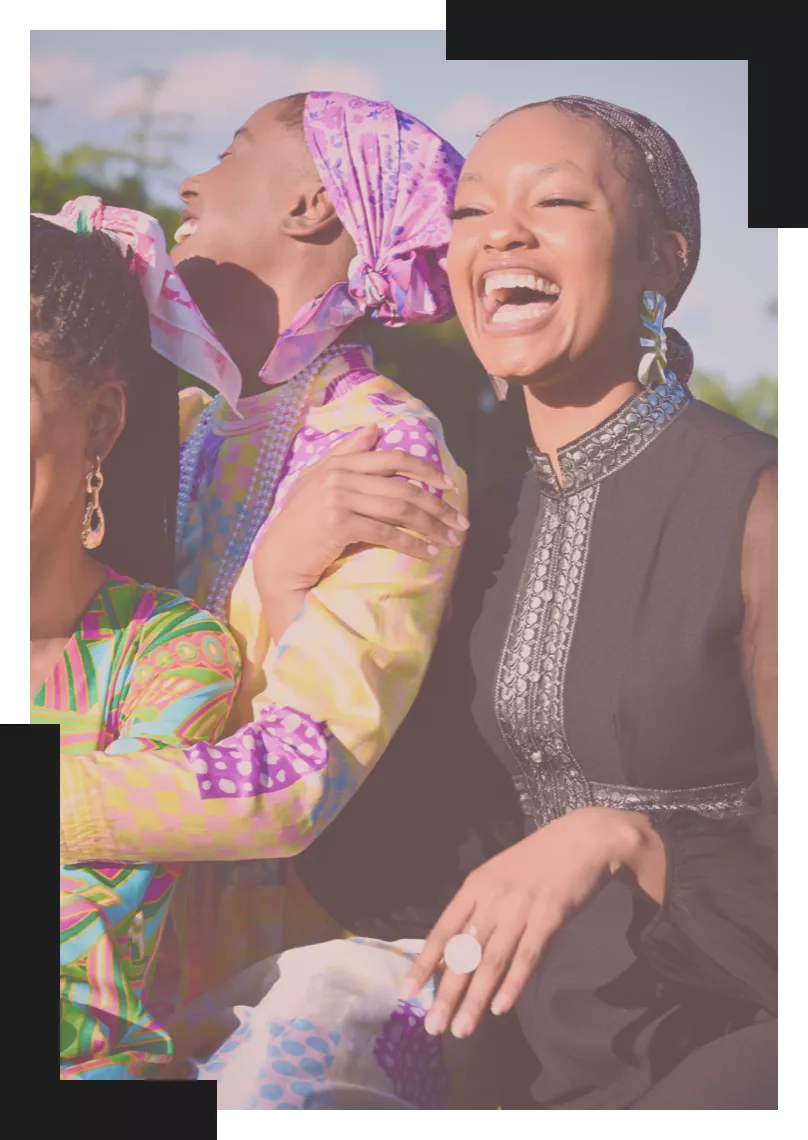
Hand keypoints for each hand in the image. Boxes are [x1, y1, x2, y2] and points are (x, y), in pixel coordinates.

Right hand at [253, 424, 468, 640]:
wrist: (278, 557)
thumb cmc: (300, 523)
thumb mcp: (319, 481)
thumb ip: (347, 453)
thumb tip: (375, 428)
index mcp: (338, 463)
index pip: (392, 459)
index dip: (426, 469)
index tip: (449, 485)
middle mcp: (339, 476)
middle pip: (402, 487)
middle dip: (437, 506)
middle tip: (460, 522)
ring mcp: (338, 499)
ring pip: (399, 509)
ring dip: (431, 526)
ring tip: (450, 540)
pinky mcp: (338, 524)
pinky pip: (386, 533)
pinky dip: (411, 545)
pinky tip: (428, 553)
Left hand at [400, 807, 663, 1039]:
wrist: (583, 839)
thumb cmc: (537, 862)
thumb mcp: (499, 878)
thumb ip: (479, 910)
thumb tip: (456, 949)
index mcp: (475, 887)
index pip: (442, 931)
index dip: (424, 964)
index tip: (407, 993)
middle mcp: (492, 898)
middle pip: (464, 953)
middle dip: (446, 993)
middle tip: (433, 1027)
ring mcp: (520, 908)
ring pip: (491, 961)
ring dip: (475, 999)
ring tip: (461, 1029)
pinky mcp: (548, 917)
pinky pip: (526, 957)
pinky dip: (512, 984)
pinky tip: (500, 1008)